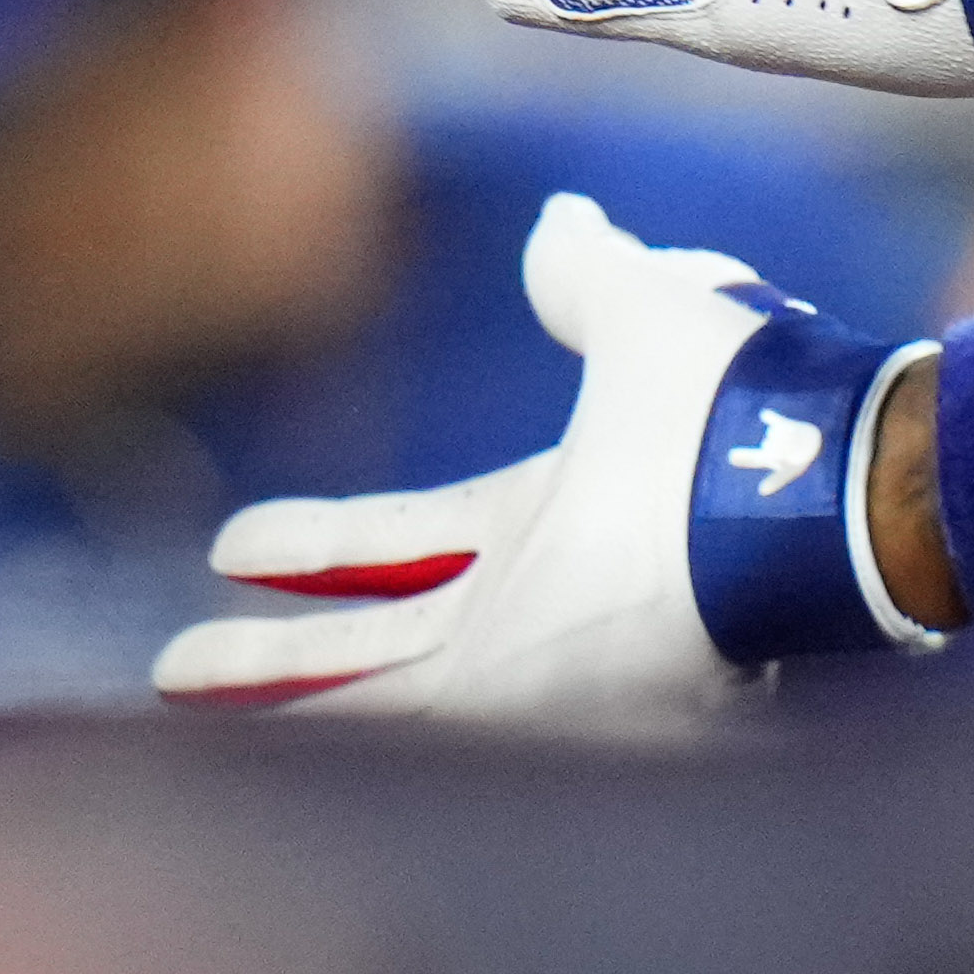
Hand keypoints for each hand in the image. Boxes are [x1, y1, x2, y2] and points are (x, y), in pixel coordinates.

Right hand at [152, 192, 931, 719]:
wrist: (804, 502)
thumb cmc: (737, 412)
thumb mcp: (642, 319)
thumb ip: (590, 279)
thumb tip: (563, 222)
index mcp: (555, 521)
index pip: (416, 541)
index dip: (326, 544)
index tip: (238, 546)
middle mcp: (532, 611)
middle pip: (376, 637)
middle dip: (278, 651)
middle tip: (183, 659)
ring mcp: (526, 673)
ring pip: (370, 692)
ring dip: (271, 692)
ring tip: (170, 690)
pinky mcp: (516, 712)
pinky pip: (389, 733)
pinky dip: (308, 738)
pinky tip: (226, 750)